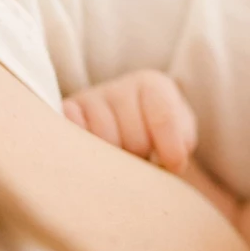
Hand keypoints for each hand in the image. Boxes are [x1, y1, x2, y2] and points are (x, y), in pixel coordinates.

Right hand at [63, 70, 197, 172]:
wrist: (121, 128)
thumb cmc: (155, 134)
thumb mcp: (179, 134)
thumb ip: (182, 143)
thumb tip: (172, 161)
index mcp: (153, 84)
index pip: (164, 118)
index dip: (170, 150)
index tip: (173, 166)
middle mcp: (121, 85)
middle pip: (135, 138)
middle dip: (140, 156)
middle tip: (139, 157)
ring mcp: (90, 97)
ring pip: (105, 143)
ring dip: (114, 161)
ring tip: (119, 156)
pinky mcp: (67, 112)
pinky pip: (77, 137)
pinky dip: (86, 152)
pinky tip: (96, 154)